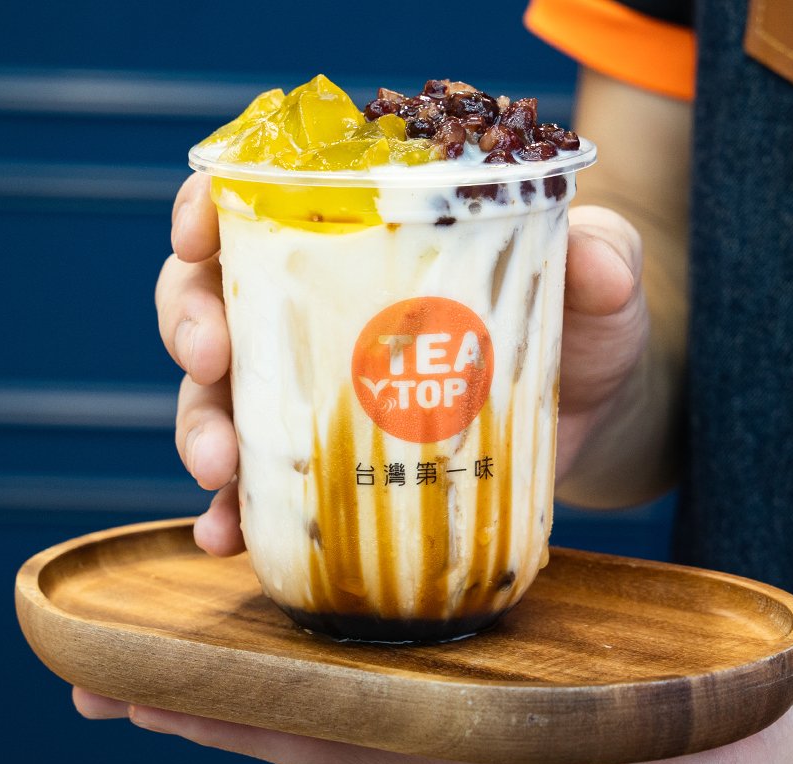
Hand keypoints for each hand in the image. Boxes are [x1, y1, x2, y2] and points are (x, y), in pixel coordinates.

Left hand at [71, 649, 792, 763]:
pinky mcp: (515, 658)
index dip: (227, 714)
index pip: (329, 737)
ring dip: (253, 654)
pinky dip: (341, 617)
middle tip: (94, 663)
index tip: (124, 688)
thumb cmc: (758, 752)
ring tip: (167, 613)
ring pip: (345, 672)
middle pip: (308, 710)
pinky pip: (407, 636)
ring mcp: (484, 695)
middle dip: (201, 689)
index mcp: (483, 752)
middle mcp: (461, 726)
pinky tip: (306, 588)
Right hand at [157, 173, 650, 556]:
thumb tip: (593, 258)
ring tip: (220, 466)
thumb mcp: (601, 277)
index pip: (259, 198)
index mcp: (363, 233)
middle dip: (189, 320)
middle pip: (212, 293)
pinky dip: (231, 513)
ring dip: (199, 424)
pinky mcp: (330, 465)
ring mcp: (314, 388)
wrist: (600, 416)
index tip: (198, 231)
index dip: (207, 207)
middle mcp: (318, 303)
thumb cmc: (586, 322)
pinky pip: (259, 490)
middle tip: (212, 355)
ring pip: (219, 393)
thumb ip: (602, 256)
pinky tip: (223, 534)